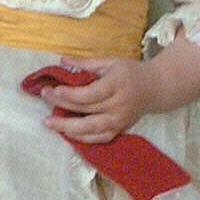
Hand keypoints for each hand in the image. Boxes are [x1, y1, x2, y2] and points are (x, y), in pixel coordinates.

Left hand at [37, 59, 152, 141]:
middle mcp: (118, 106)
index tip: (54, 89)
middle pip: (87, 111)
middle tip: (45, 97)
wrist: (155, 89)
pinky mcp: (120, 130)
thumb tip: (62, 61)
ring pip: (92, 129)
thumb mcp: (110, 62)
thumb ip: (86, 63)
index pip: (91, 94)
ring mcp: (119, 121)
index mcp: (116, 85)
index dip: (72, 94)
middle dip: (63, 106)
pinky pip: (100, 138)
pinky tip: (68, 134)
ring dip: (69, 128)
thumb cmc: (130, 72)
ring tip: (49, 123)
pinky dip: (83, 138)